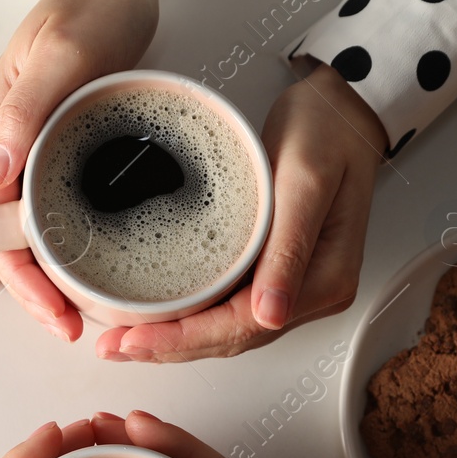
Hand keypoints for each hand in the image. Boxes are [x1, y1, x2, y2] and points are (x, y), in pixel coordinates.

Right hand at [0, 0, 159, 340]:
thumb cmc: (93, 7)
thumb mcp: (66, 56)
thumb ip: (26, 114)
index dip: (19, 277)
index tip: (55, 313)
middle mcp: (0, 143)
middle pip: (3, 237)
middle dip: (32, 290)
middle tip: (73, 329)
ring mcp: (25, 146)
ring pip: (23, 229)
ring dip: (44, 274)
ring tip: (76, 313)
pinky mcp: (54, 144)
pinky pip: (43, 208)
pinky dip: (51, 246)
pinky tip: (59, 276)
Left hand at [95, 63, 385, 361]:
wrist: (343, 110)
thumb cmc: (328, 133)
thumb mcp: (305, 181)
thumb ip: (289, 248)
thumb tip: (270, 314)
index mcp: (324, 281)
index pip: (243, 328)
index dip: (184, 339)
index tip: (135, 340)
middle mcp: (311, 294)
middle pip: (232, 339)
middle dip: (170, 347)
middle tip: (114, 346)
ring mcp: (295, 286)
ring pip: (228, 331)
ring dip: (177, 340)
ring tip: (125, 340)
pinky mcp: (277, 272)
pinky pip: (231, 309)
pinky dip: (193, 319)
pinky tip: (161, 317)